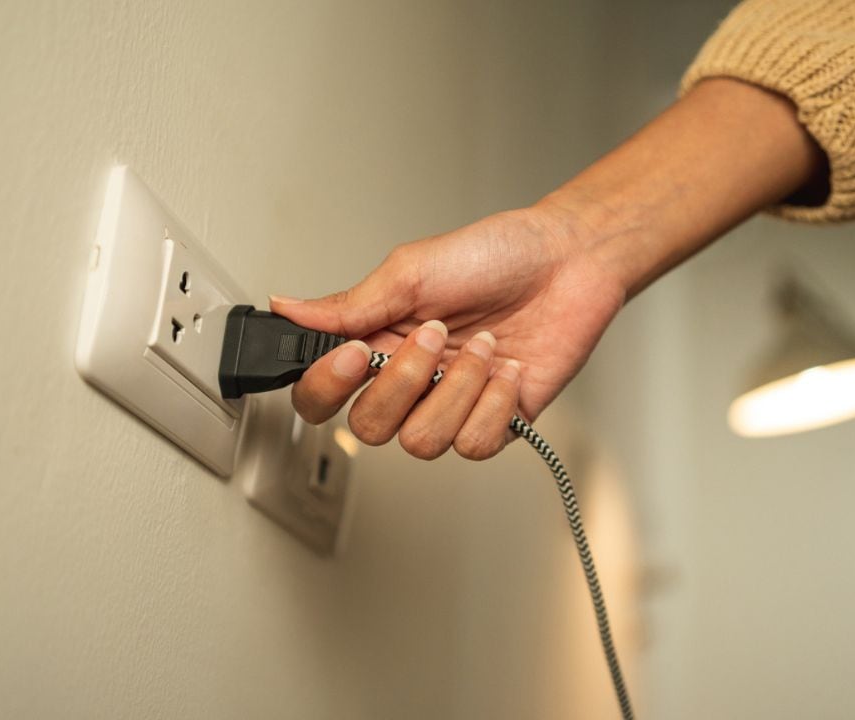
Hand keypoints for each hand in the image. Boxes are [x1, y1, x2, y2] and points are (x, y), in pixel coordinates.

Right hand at [270, 207, 625, 459]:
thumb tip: (286, 307)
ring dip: (457, 388)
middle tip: (435, 333)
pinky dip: (494, 403)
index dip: (326, 387)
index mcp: (377, 343)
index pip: (321, 395)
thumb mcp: (412, 269)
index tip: (355, 353)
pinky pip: (472, 445)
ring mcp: (450, 406)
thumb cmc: (495, 255)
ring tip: (483, 345)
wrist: (568, 261)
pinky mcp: (495, 424)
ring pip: (421, 443)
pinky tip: (507, 367)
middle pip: (367, 431)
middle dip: (402, 383)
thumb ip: (349, 303)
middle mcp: (409, 382)